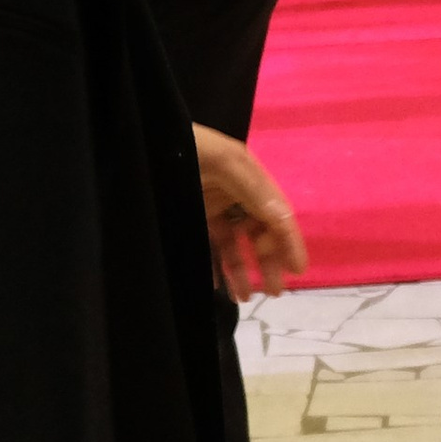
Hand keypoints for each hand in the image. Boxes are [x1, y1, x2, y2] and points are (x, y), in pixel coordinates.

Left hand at [195, 126, 307, 298]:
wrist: (142, 144)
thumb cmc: (185, 146)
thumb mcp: (222, 160)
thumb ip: (254, 189)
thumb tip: (284, 220)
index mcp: (249, 176)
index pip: (277, 213)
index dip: (289, 240)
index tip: (298, 270)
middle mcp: (235, 193)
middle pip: (259, 232)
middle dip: (268, 262)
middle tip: (273, 292)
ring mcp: (212, 206)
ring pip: (235, 244)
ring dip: (242, 271)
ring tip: (243, 297)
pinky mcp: (192, 218)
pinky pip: (210, 246)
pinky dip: (215, 267)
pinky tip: (217, 287)